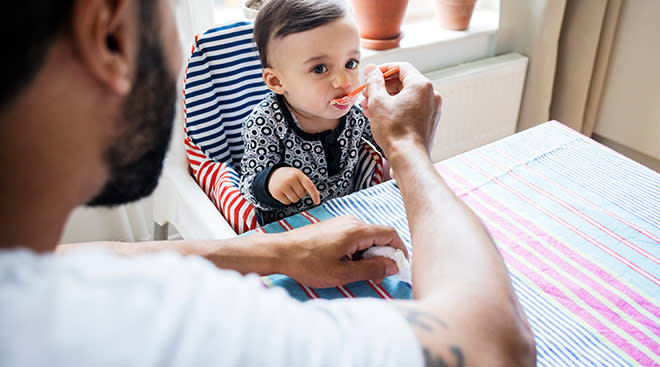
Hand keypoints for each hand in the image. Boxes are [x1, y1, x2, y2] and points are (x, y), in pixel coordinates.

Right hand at [268, 167, 319, 204]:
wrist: (272, 175)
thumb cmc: (289, 176)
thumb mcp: (298, 175)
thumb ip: (307, 183)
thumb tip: (317, 195)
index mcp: (298, 173)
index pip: (309, 185)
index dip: (314, 194)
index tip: (317, 202)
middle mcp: (290, 179)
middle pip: (302, 195)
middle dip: (299, 193)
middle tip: (294, 187)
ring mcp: (282, 186)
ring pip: (295, 200)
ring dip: (294, 197)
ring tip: (289, 190)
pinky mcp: (276, 193)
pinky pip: (287, 203)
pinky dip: (287, 200)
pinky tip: (284, 193)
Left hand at [277, 216, 408, 287]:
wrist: (279, 251)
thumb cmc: (307, 263)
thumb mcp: (342, 273)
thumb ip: (371, 269)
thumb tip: (392, 266)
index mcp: (356, 230)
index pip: (390, 234)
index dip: (399, 250)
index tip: (398, 267)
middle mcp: (351, 221)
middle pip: (379, 235)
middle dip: (383, 256)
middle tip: (377, 276)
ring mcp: (341, 222)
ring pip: (367, 237)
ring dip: (369, 254)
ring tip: (356, 272)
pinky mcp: (333, 226)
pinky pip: (355, 236)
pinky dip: (358, 250)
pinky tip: (345, 264)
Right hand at [360, 62, 441, 156]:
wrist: (408, 157)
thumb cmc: (395, 131)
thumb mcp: (378, 101)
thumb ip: (373, 81)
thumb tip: (371, 70)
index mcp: (421, 85)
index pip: (401, 67)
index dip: (383, 70)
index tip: (371, 76)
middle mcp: (430, 95)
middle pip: (403, 82)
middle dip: (383, 88)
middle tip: (367, 94)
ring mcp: (432, 109)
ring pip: (406, 97)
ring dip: (387, 99)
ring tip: (370, 108)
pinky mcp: (428, 122)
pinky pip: (411, 109)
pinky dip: (396, 109)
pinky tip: (381, 117)